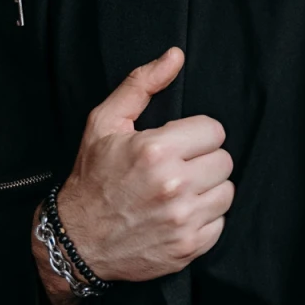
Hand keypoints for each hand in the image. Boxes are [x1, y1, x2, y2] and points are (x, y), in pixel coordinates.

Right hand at [32, 46, 232, 304]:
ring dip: (207, 189)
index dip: (195, 134)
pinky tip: (179, 213)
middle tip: (177, 166)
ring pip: (226, 192)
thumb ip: (141, 84)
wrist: (77, 240)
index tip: (176, 144)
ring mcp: (183, 220)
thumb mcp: (105, 123)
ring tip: (179, 190)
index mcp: (156, 150)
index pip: (214, 130)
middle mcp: (174, 185)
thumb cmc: (92, 178)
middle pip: (224, 161)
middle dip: (202, 160)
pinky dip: (204, 218)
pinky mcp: (189, 247)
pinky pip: (220, 223)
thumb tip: (175, 56)